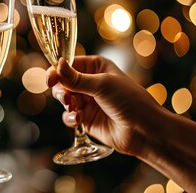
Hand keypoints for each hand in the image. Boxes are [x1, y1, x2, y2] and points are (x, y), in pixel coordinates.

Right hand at [47, 56, 164, 155]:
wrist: (145, 130)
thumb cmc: (130, 100)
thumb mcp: (102, 85)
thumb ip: (76, 78)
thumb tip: (57, 65)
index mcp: (96, 67)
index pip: (68, 65)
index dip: (56, 71)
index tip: (50, 80)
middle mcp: (90, 82)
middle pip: (62, 82)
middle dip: (61, 91)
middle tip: (66, 99)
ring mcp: (87, 101)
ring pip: (63, 99)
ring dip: (66, 104)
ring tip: (74, 109)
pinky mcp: (86, 119)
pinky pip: (69, 116)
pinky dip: (71, 118)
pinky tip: (79, 120)